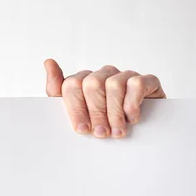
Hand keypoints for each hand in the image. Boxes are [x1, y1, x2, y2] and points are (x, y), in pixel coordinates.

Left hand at [44, 59, 165, 138]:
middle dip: (96, 113)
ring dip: (115, 113)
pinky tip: (132, 118)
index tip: (81, 129)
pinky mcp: (146, 80)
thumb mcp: (75, 111)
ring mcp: (124, 76)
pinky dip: (132, 103)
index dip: (75, 109)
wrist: (139, 130)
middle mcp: (103, 74)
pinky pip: (136, 84)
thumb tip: (48, 62)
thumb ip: (57, 89)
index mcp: (84, 80)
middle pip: (92, 85)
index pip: (72, 84)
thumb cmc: (103, 121)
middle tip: (101, 133)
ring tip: (117, 132)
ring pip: (114, 85)